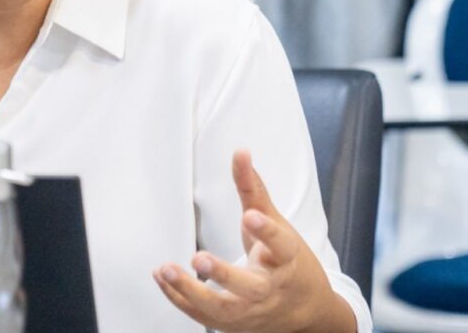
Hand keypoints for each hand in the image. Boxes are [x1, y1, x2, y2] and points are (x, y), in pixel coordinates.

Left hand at [152, 150, 355, 332]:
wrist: (306, 310)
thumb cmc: (288, 261)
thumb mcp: (277, 223)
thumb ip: (254, 189)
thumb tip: (241, 152)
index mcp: (287, 259)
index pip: (280, 245)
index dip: (265, 231)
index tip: (248, 216)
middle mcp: (270, 288)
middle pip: (249, 287)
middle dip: (223, 274)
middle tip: (198, 257)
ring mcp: (252, 311)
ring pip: (222, 309)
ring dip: (191, 292)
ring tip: (166, 269)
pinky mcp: (234, 324)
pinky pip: (204, 316)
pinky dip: (180, 298)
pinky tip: (161, 277)